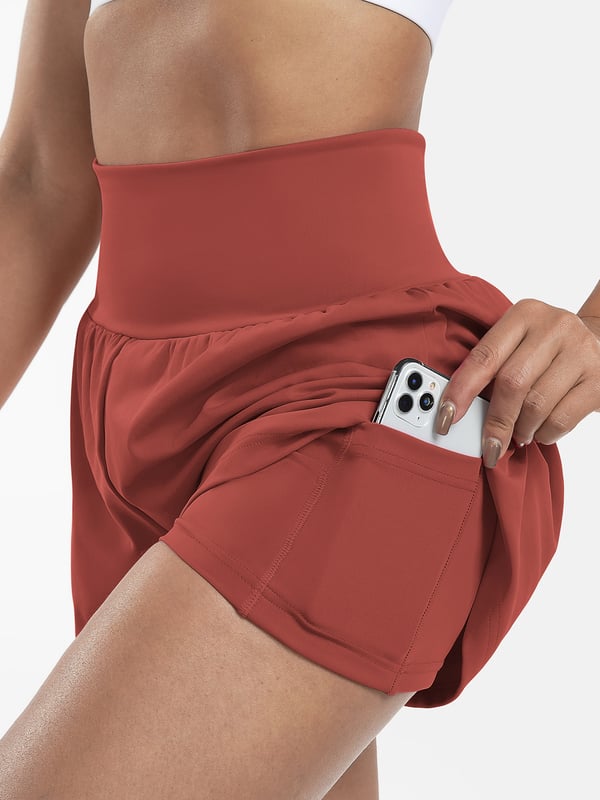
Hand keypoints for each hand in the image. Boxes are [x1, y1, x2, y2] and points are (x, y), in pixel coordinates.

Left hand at [433, 298, 599, 467]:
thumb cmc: (548, 350)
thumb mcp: (521, 343)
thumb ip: (494, 367)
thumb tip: (457, 409)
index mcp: (525, 314)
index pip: (485, 356)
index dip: (461, 390)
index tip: (446, 418)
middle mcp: (555, 327)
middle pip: (512, 383)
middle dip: (495, 421)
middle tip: (488, 446)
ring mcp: (581, 351)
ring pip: (536, 405)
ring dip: (521, 429)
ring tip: (519, 434)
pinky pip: (561, 419)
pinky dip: (544, 434)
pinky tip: (541, 431)